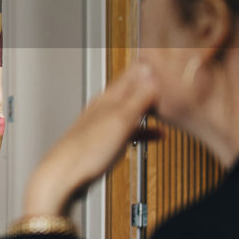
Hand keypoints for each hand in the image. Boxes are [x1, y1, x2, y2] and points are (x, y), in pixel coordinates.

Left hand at [22, 62, 160, 216]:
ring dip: (151, 107)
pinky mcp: (104, 142)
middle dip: (154, 84)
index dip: (151, 66)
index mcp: (108, 99)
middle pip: (133, 89)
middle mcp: (104, 108)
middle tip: (175, 83)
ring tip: (171, 107)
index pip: (133, 74)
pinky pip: (129, 130)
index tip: (170, 61)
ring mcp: (103, 125)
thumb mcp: (119, 121)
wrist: (63, 177)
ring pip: (132, 109)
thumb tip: (152, 73)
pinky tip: (157, 135)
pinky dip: (145, 130)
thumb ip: (137, 98)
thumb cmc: (85, 151)